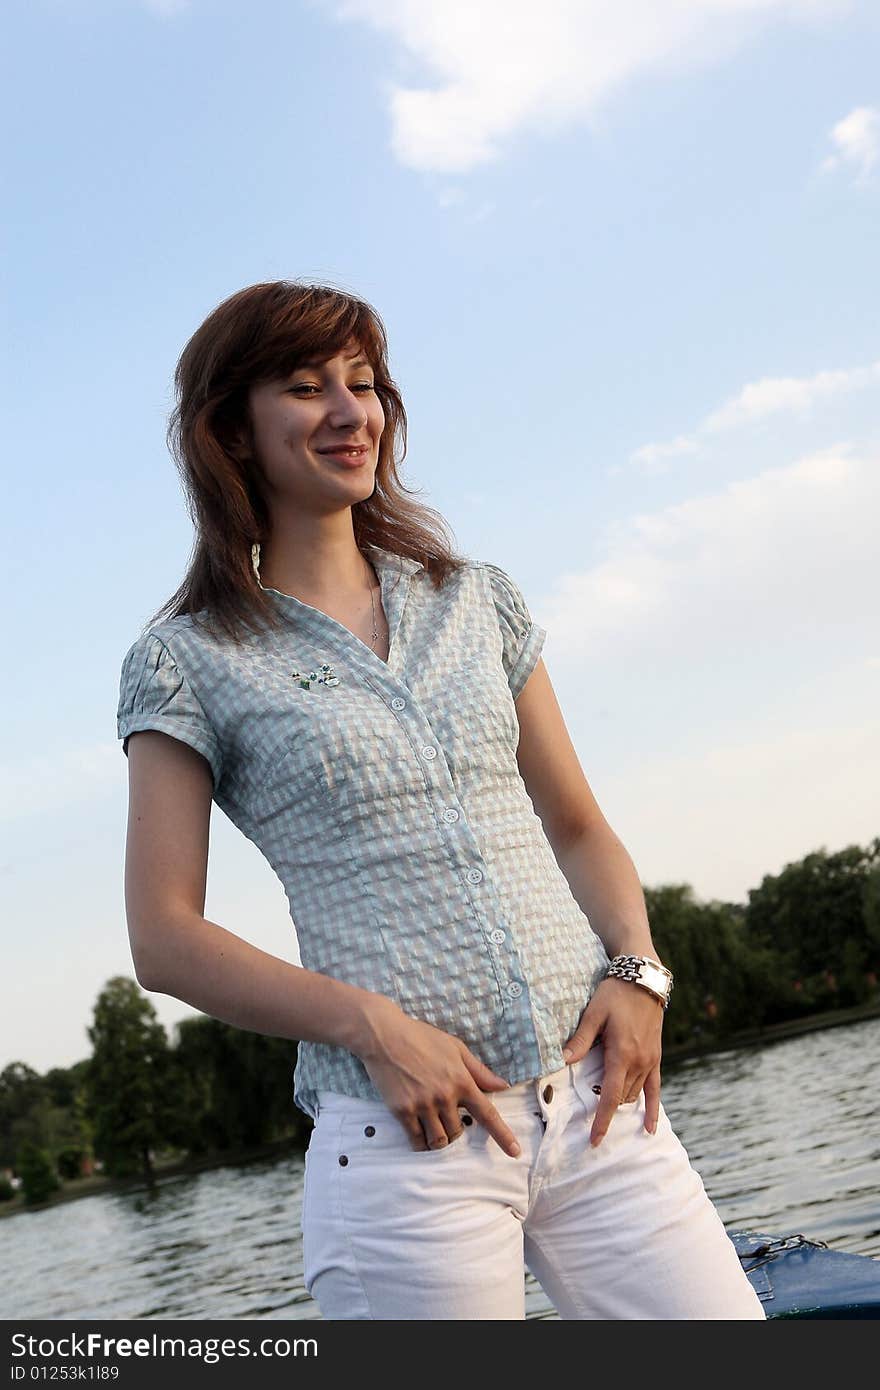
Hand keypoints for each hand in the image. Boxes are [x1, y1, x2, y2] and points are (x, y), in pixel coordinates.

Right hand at [356, 996, 521, 1157]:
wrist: (385, 1036)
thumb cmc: (421, 1038)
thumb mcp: (456, 1048)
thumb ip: (479, 1071)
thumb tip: (502, 1086)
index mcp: (461, 1080)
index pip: (487, 1114)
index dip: (502, 1135)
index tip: (515, 1152)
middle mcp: (444, 1096)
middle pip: (458, 1132)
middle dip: (455, 1131)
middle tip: (445, 1119)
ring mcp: (423, 1105)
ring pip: (438, 1140)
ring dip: (439, 1140)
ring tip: (433, 1129)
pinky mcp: (402, 1111)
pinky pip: (416, 1139)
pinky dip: (420, 1143)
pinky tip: (419, 1137)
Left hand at [561, 976, 662, 1144]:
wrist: (643, 980)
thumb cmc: (615, 994)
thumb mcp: (593, 1014)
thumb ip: (580, 1040)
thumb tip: (562, 1061)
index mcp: (622, 1054)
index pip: (610, 1096)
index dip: (602, 1120)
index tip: (594, 1139)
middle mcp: (639, 1061)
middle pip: (621, 1097)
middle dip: (606, 1110)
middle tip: (587, 1119)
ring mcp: (650, 1060)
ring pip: (634, 1093)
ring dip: (620, 1103)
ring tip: (605, 1112)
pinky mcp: (656, 1057)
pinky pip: (656, 1088)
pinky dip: (653, 1108)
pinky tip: (650, 1127)